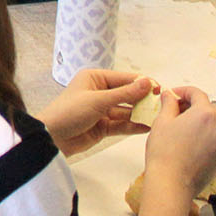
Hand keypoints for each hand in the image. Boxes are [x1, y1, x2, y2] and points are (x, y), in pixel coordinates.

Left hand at [38, 69, 155, 155]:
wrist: (51, 137)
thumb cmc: (70, 112)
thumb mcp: (98, 100)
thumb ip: (125, 93)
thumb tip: (148, 82)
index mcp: (95, 78)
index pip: (124, 79)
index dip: (143, 83)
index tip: (162, 90)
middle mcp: (100, 92)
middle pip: (128, 95)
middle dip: (144, 100)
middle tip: (163, 107)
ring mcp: (102, 110)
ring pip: (127, 111)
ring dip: (141, 115)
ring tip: (160, 119)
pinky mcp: (103, 126)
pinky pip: (122, 124)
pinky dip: (134, 126)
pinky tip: (148, 128)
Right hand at [144, 86, 215, 199]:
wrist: (172, 183)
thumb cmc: (165, 153)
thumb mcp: (162, 121)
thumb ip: (169, 104)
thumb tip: (170, 96)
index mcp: (206, 114)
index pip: (197, 93)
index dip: (183, 91)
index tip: (173, 96)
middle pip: (207, 109)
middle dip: (191, 107)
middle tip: (173, 111)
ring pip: (213, 126)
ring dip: (199, 123)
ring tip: (181, 130)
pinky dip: (205, 138)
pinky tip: (189, 144)